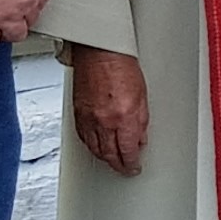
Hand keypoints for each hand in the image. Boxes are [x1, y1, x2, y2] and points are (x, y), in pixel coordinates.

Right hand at [68, 47, 149, 175]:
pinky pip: (83, 137)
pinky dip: (91, 145)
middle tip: (124, 167)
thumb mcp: (142, 96)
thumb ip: (141, 121)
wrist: (99, 51)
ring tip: (112, 160)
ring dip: (104, 157)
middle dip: (118, 164)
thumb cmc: (122, 66)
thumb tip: (140, 139)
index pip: (127, 151)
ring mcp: (89, 118)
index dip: (131, 163)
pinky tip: (96, 145)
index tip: (134, 167)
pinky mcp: (77, 112)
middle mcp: (104, 121)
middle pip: (109, 154)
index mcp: (124, 117)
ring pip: (95, 148)